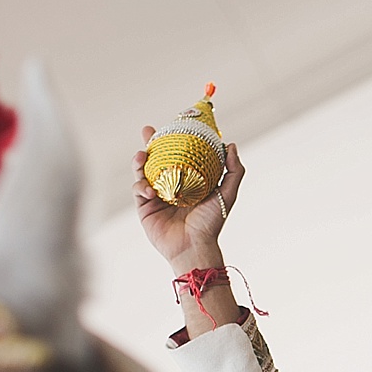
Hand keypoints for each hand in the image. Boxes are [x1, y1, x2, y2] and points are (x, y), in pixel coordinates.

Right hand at [132, 126, 243, 273]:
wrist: (194, 246)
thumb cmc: (212, 223)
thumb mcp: (227, 193)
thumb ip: (233, 170)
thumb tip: (231, 145)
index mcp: (188, 181)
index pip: (179, 155)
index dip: (174, 140)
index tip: (173, 125)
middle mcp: (171, 185)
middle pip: (157, 159)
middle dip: (150, 143)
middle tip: (147, 131)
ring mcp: (156, 195)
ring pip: (143, 171)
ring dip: (140, 161)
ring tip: (141, 156)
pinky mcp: (144, 207)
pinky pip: (138, 189)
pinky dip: (140, 185)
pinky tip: (148, 189)